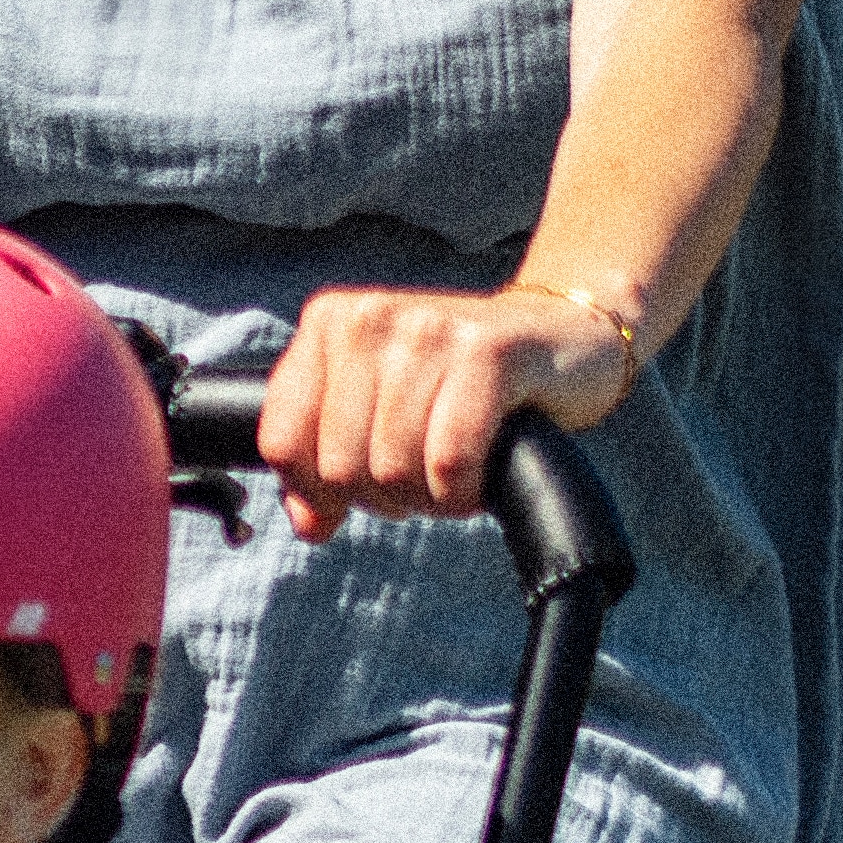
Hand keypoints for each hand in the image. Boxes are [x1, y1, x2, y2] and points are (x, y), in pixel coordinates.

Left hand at [257, 284, 633, 542]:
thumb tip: (310, 526)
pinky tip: (473, 486)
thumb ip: (325, 463)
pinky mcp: (488, 353)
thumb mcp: (376, 412)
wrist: (561, 338)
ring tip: (449, 482)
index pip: (281, 440)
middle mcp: (370, 316)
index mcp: (328, 323)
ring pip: (391, 467)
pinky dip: (458, 492)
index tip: (348, 498)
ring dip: (425, 500)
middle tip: (418, 485)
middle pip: (338, 464)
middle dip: (379, 498)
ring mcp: (429, 328)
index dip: (313, 492)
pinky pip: (448, 459)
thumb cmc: (456, 385)